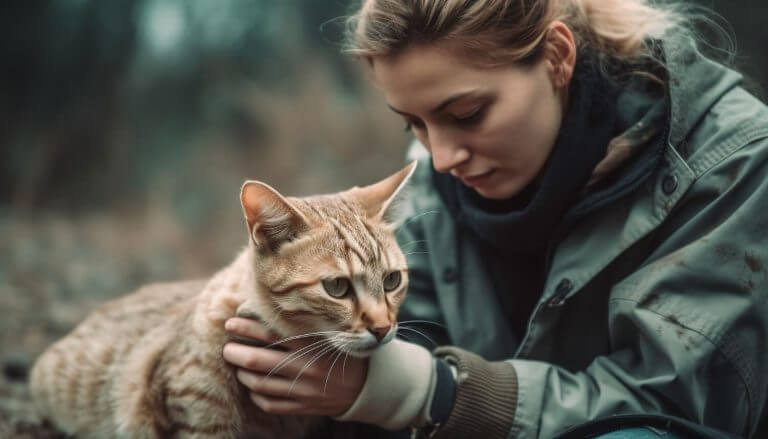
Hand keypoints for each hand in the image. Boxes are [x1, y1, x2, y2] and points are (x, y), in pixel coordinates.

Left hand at [222, 317, 368, 415]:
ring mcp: (302, 390)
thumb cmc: (340, 352)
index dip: (246, 327)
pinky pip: (270, 404)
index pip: (270, 333)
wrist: (366, 385)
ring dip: (242, 374)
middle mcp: (304, 367)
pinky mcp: (302, 407)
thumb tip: (267, 310)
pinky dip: (256, 395)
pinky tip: (253, 387)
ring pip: (259, 384)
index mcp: (310, 345)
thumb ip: (301, 324)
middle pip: (256, 361)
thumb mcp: (326, 333)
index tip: (231, 322)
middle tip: (227, 347)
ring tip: (238, 366)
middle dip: (235, 353)